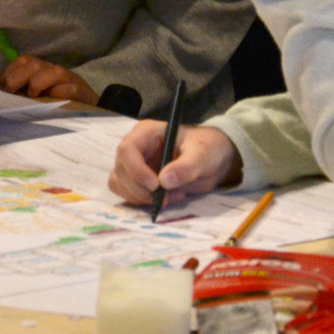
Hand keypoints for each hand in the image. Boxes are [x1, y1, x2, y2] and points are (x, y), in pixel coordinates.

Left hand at [1, 55, 99, 106]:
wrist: (88, 107)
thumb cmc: (57, 102)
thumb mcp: (37, 94)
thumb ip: (22, 90)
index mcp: (42, 69)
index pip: (23, 60)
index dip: (10, 70)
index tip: (3, 85)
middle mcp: (53, 70)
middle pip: (33, 64)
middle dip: (17, 77)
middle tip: (13, 93)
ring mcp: (67, 79)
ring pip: (52, 72)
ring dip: (37, 84)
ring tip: (33, 97)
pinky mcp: (78, 90)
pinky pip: (67, 89)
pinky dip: (57, 94)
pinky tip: (51, 102)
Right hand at [108, 120, 240, 204]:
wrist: (213, 160)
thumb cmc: (207, 148)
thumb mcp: (202, 154)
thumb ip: (185, 167)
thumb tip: (164, 181)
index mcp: (147, 132)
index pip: (127, 149)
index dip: (136, 169)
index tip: (155, 185)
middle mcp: (136, 148)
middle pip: (121, 170)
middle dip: (140, 189)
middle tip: (166, 198)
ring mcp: (134, 165)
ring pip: (120, 184)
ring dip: (141, 197)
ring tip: (170, 198)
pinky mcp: (137, 181)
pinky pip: (128, 194)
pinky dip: (143, 201)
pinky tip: (167, 199)